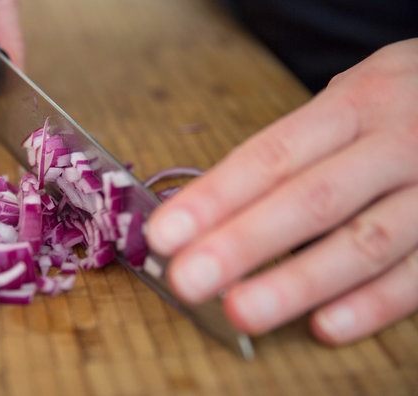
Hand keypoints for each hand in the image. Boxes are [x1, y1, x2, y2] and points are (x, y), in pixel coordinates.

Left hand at [146, 39, 417, 345]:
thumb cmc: (403, 104)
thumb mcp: (354, 98)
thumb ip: (297, 146)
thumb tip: (214, 205)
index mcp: (356, 104)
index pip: (273, 156)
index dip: (216, 197)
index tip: (165, 233)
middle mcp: (397, 143)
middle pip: (311, 200)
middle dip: (242, 244)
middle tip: (187, 280)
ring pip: (364, 242)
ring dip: (297, 282)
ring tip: (240, 311)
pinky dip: (373, 305)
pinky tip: (325, 327)